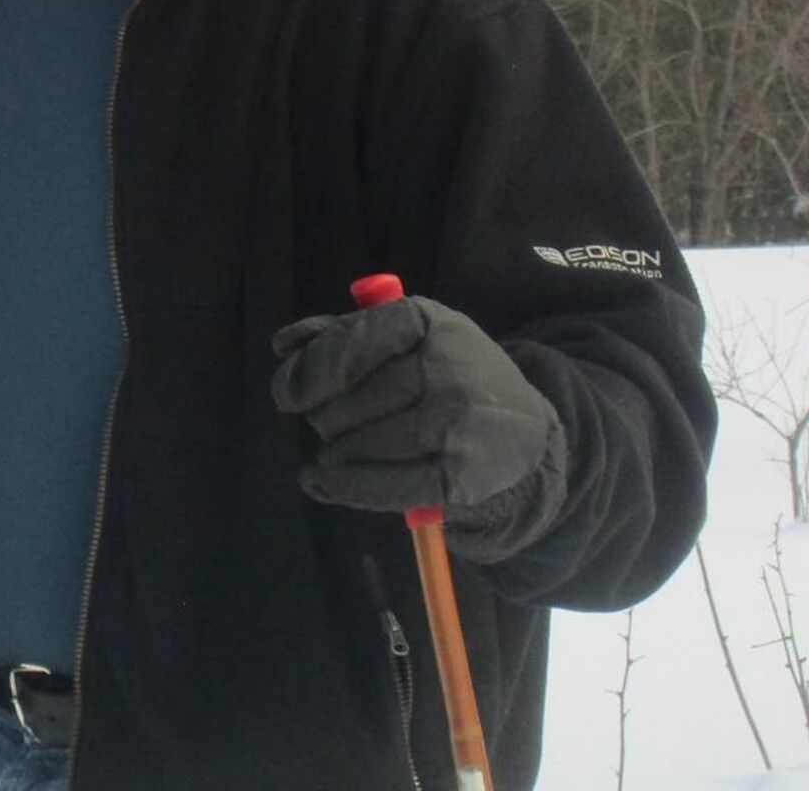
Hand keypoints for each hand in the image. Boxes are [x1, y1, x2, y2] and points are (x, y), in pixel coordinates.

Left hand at [270, 295, 559, 535]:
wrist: (523, 426)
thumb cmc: (445, 372)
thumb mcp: (406, 336)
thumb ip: (343, 334)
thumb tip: (285, 347)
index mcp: (426, 321)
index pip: (355, 339)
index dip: (314, 368)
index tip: (288, 395)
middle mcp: (446, 367)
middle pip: (353, 401)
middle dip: (327, 417)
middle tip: (326, 424)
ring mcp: (457, 422)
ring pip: (363, 443)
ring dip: (337, 452)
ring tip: (335, 451)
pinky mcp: (463, 474)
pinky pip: (386, 485)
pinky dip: (345, 487)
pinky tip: (320, 483)